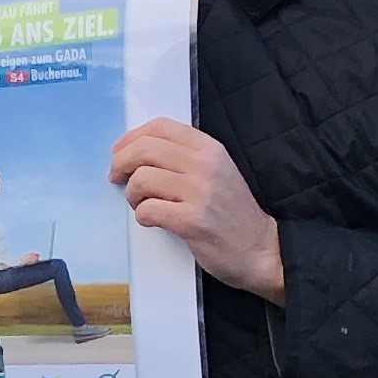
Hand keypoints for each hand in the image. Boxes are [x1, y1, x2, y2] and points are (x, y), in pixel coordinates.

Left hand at [107, 119, 284, 302]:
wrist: (261, 249)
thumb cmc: (232, 212)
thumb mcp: (217, 171)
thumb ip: (184, 156)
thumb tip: (136, 150)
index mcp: (210, 149)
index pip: (160, 127)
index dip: (131, 137)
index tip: (119, 151)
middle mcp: (205, 165)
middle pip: (144, 149)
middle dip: (120, 163)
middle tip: (116, 177)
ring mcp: (199, 193)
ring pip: (141, 179)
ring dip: (132, 194)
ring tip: (143, 203)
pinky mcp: (192, 221)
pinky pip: (147, 210)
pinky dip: (142, 216)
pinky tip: (154, 220)